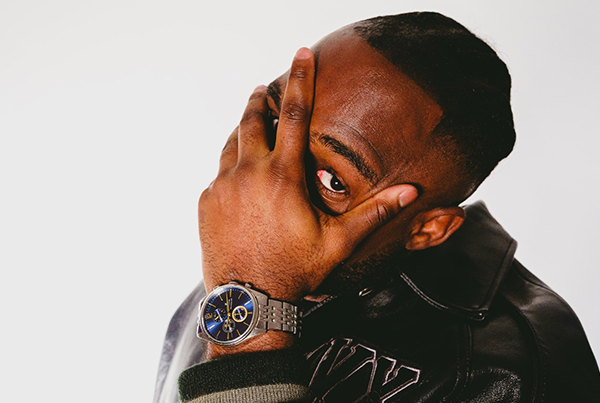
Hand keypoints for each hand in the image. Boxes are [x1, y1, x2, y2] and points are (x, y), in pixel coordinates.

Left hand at [198, 47, 417, 303]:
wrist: (247, 300)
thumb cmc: (295, 271)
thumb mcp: (338, 242)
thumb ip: (374, 213)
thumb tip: (411, 193)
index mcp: (283, 177)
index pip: (295, 115)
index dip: (301, 80)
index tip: (301, 55)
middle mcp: (249, 173)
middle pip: (253, 119)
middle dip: (261, 99)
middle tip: (266, 88)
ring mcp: (223, 186)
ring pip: (232, 142)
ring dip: (244, 128)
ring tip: (253, 123)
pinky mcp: (207, 200)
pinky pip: (219, 171)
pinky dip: (232, 164)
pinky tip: (242, 174)